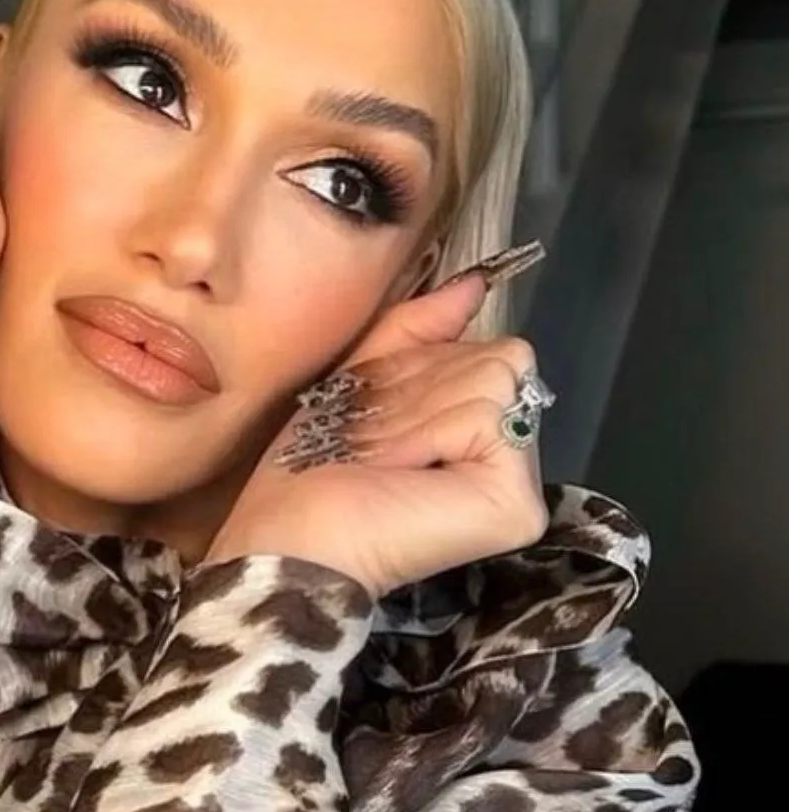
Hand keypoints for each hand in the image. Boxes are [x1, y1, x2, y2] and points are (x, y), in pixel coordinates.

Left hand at [208, 275, 549, 598]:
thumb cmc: (312, 463)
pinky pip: (482, 415)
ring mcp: (521, 485)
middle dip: (418, 387)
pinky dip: (427, 433)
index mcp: (480, 430)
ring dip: (414, 413)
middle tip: (374, 441)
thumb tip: (476, 282)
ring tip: (383, 458)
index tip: (375, 410)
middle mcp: (513, 459)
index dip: (422, 364)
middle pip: (495, 357)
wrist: (290, 529)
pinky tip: (403, 471)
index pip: (489, 347)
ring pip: (490, 378)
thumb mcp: (365, 374)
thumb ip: (420, 327)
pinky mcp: (516, 505)